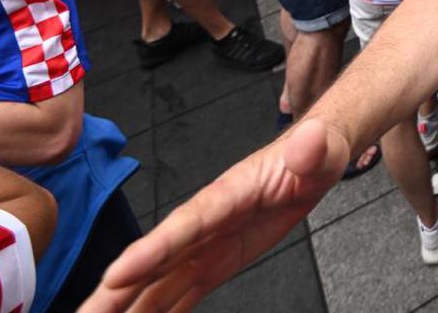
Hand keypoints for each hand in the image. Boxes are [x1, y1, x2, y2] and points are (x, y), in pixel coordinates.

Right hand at [78, 119, 348, 312]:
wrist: (314, 159)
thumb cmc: (315, 150)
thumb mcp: (323, 147)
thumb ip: (316, 147)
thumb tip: (311, 141)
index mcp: (228, 195)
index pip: (186, 225)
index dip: (151, 250)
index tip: (115, 275)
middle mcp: (206, 223)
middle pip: (153, 260)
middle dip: (114, 290)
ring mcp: (205, 245)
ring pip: (155, 283)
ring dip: (125, 307)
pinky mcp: (213, 262)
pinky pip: (179, 293)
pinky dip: (155, 311)